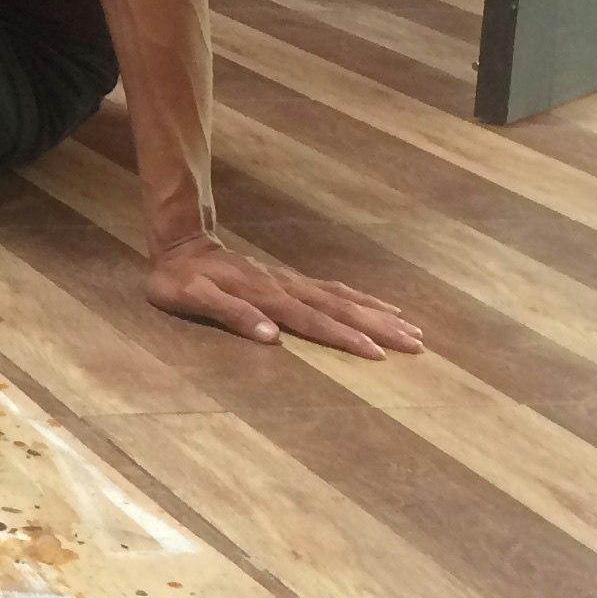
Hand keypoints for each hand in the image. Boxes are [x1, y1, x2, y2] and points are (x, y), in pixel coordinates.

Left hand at [146, 235, 421, 358]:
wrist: (181, 244)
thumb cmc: (179, 280)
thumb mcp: (192, 299)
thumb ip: (231, 315)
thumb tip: (272, 337)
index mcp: (267, 297)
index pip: (314, 322)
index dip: (346, 339)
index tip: (378, 354)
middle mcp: (287, 288)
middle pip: (341, 309)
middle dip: (379, 328)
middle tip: (417, 344)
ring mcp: (291, 282)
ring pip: (343, 298)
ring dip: (378, 313)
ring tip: (412, 327)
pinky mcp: (291, 280)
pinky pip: (334, 290)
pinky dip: (360, 298)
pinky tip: (379, 306)